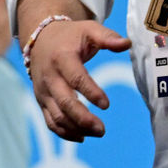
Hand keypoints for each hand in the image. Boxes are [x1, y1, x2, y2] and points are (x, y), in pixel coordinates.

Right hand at [27, 19, 130, 141]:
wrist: (40, 39)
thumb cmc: (71, 35)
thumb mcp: (89, 29)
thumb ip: (108, 37)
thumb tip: (127, 44)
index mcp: (62, 58)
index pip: (76, 78)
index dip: (91, 92)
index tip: (106, 105)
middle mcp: (49, 77)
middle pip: (64, 103)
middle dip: (83, 118)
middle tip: (102, 129)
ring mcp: (43, 91)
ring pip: (56, 116)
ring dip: (75, 128)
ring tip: (98, 132)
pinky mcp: (41, 100)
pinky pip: (49, 121)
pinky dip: (63, 132)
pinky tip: (82, 137)